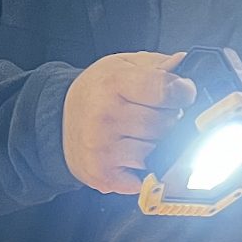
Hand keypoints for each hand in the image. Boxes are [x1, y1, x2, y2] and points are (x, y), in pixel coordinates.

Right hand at [62, 51, 196, 193]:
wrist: (57, 122)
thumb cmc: (96, 92)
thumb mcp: (122, 65)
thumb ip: (158, 64)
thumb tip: (185, 64)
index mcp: (113, 84)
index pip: (166, 90)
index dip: (183, 92)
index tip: (182, 93)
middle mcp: (106, 117)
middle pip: (167, 123)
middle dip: (169, 118)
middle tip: (153, 113)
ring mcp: (104, 150)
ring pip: (160, 150)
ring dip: (158, 143)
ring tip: (140, 132)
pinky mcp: (104, 176)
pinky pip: (147, 176)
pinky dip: (147, 167)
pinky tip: (133, 154)